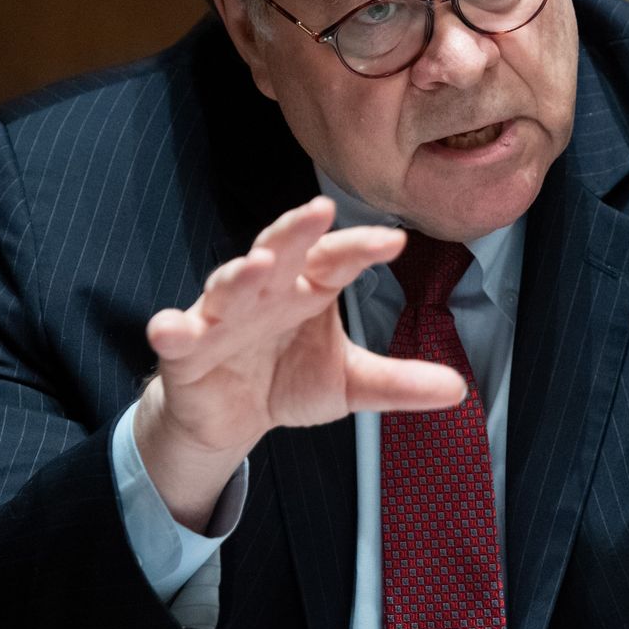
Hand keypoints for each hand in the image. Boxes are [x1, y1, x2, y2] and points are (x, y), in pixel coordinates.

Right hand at [133, 196, 466, 529]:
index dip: (362, 248)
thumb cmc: (286, 379)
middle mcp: (265, 290)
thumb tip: (459, 388)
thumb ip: (398, 383)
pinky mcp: (186, 348)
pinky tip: (169, 327)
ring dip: (240, 273)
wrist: (229, 417)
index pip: (337, 258)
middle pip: (281, 248)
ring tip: (260, 265)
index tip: (395, 241)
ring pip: (228, 284)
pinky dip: (170, 329)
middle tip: (321, 211)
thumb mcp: (349, 384)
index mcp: (308, 288)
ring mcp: (221, 315)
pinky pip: (176, 335)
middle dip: (298, 230)